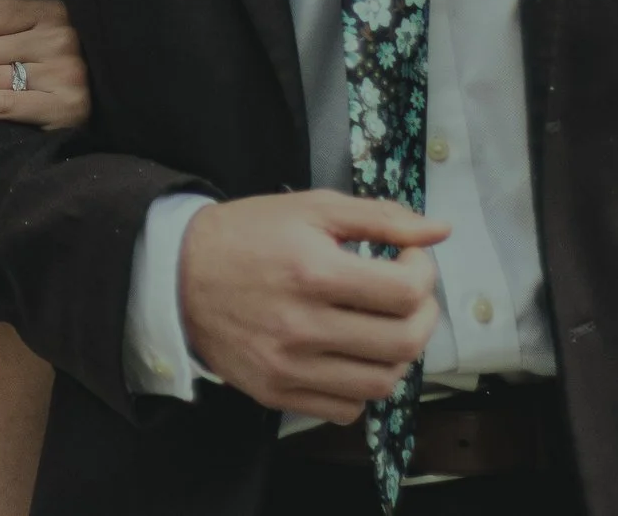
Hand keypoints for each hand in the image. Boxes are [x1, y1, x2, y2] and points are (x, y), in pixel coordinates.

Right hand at [179, 191, 447, 424]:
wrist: (177, 275)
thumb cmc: (248, 235)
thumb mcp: (311, 209)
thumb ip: (380, 217)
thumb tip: (439, 232)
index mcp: (313, 272)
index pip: (405, 291)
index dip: (423, 272)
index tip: (409, 259)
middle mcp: (302, 326)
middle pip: (403, 342)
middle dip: (423, 315)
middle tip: (407, 295)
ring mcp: (288, 367)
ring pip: (382, 383)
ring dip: (398, 355)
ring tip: (384, 326)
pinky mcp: (276, 393)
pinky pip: (346, 409)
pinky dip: (362, 386)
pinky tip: (352, 355)